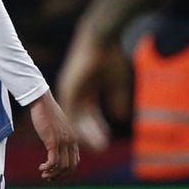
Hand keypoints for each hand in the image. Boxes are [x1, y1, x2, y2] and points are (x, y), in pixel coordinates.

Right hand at [27, 92, 80, 180]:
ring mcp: (63, 141)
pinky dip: (47, 167)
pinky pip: (53, 161)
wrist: (43, 102)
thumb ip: (60, 138)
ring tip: (44, 174)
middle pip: (70, 167)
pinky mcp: (53, 140)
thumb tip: (55, 147)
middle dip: (59, 176)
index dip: (66, 172)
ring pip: (61, 166)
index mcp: (73, 139)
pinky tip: (41, 167)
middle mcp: (71, 141)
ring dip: (52, 174)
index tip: (55, 175)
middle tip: (48, 178)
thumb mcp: (58, 128)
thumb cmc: (48, 114)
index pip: (75, 162)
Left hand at [56, 23, 124, 151]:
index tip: (105, 142)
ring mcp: (70, 92)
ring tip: (98, 146)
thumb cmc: (111, 57)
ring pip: (75, 119)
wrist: (100, 40)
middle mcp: (76, 94)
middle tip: (101, 149)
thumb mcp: (117, 83)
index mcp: (86, 91)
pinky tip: (87, 136)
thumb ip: (117, 100)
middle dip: (92, 135)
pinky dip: (79, 125)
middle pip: (82, 120)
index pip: (91, 115)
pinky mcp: (68, 89)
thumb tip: (119, 117)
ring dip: (86, 134)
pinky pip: (72, 112)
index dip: (99, 128)